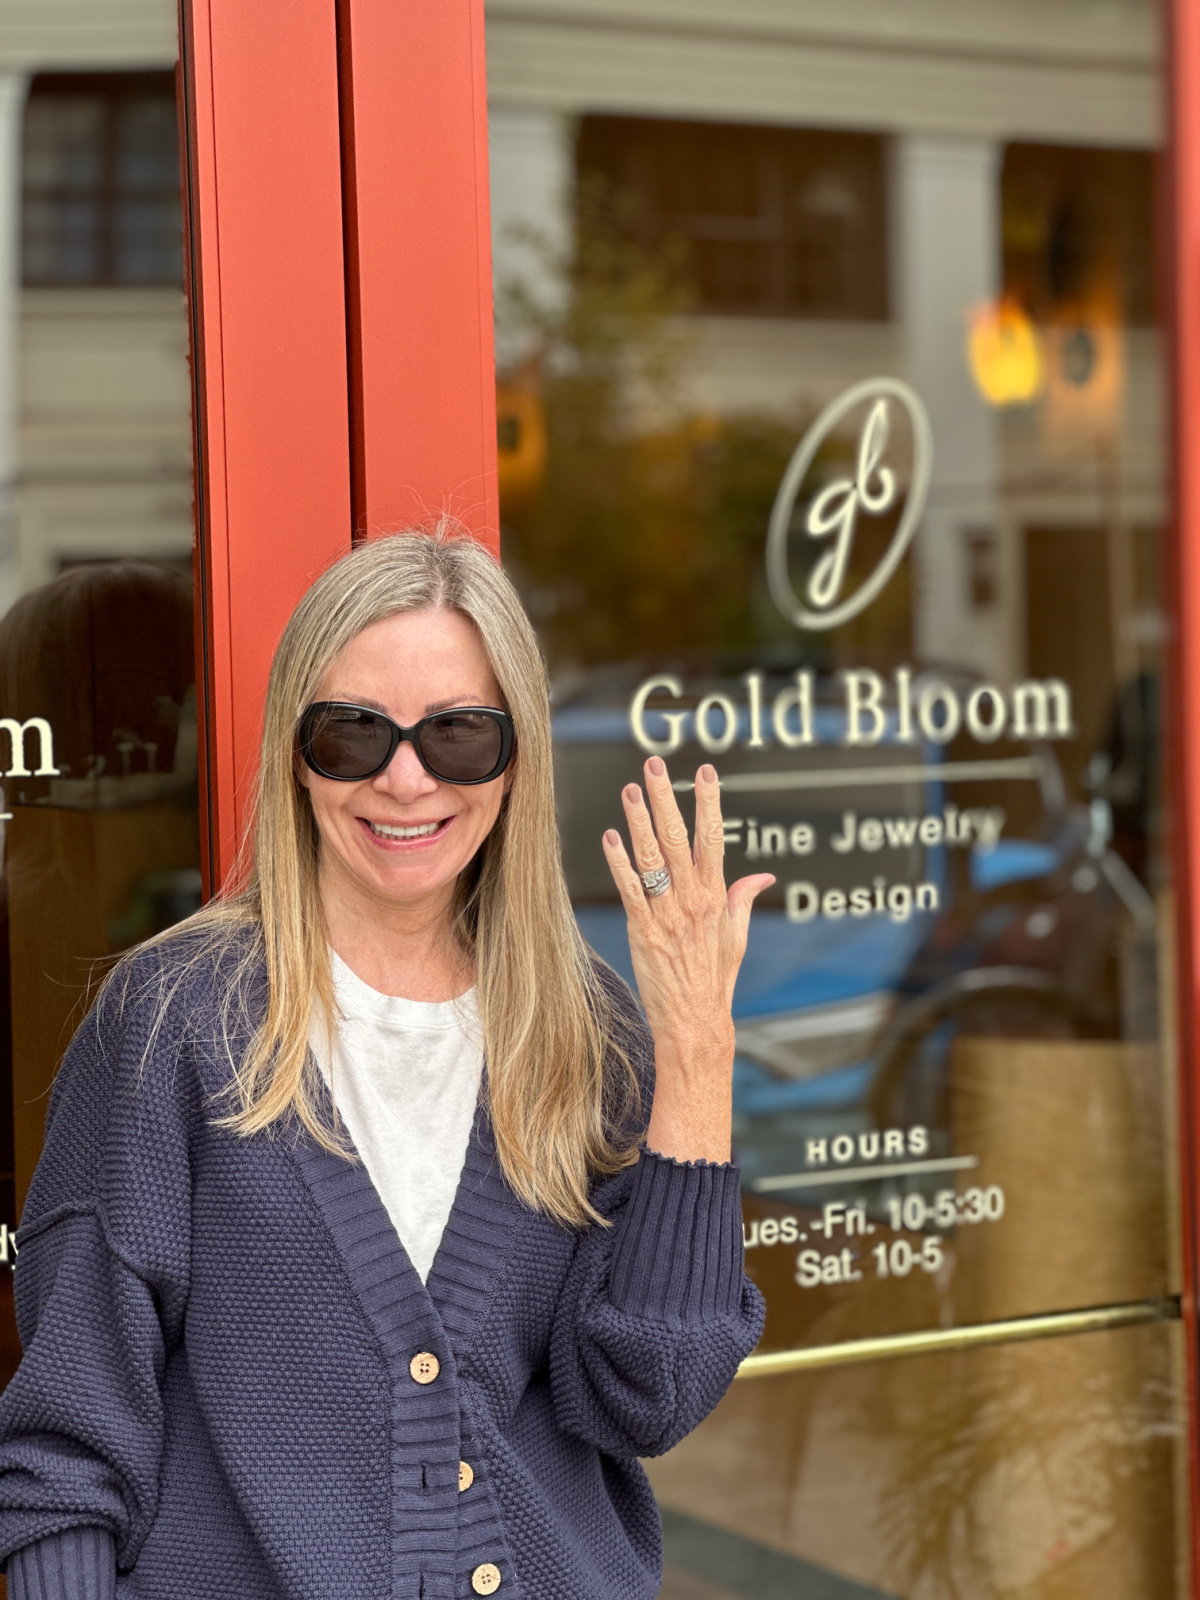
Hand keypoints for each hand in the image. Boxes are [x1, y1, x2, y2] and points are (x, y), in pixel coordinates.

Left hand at [602, 757, 773, 1163]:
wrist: (694, 1021)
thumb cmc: (715, 980)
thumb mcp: (736, 937)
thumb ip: (743, 900)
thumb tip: (764, 877)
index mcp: (717, 897)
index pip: (714, 838)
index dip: (709, 803)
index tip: (705, 773)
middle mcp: (692, 900)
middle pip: (678, 839)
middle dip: (666, 799)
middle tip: (654, 766)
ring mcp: (666, 915)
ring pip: (651, 858)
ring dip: (638, 821)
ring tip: (629, 791)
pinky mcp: (641, 931)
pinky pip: (629, 890)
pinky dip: (619, 862)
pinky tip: (610, 838)